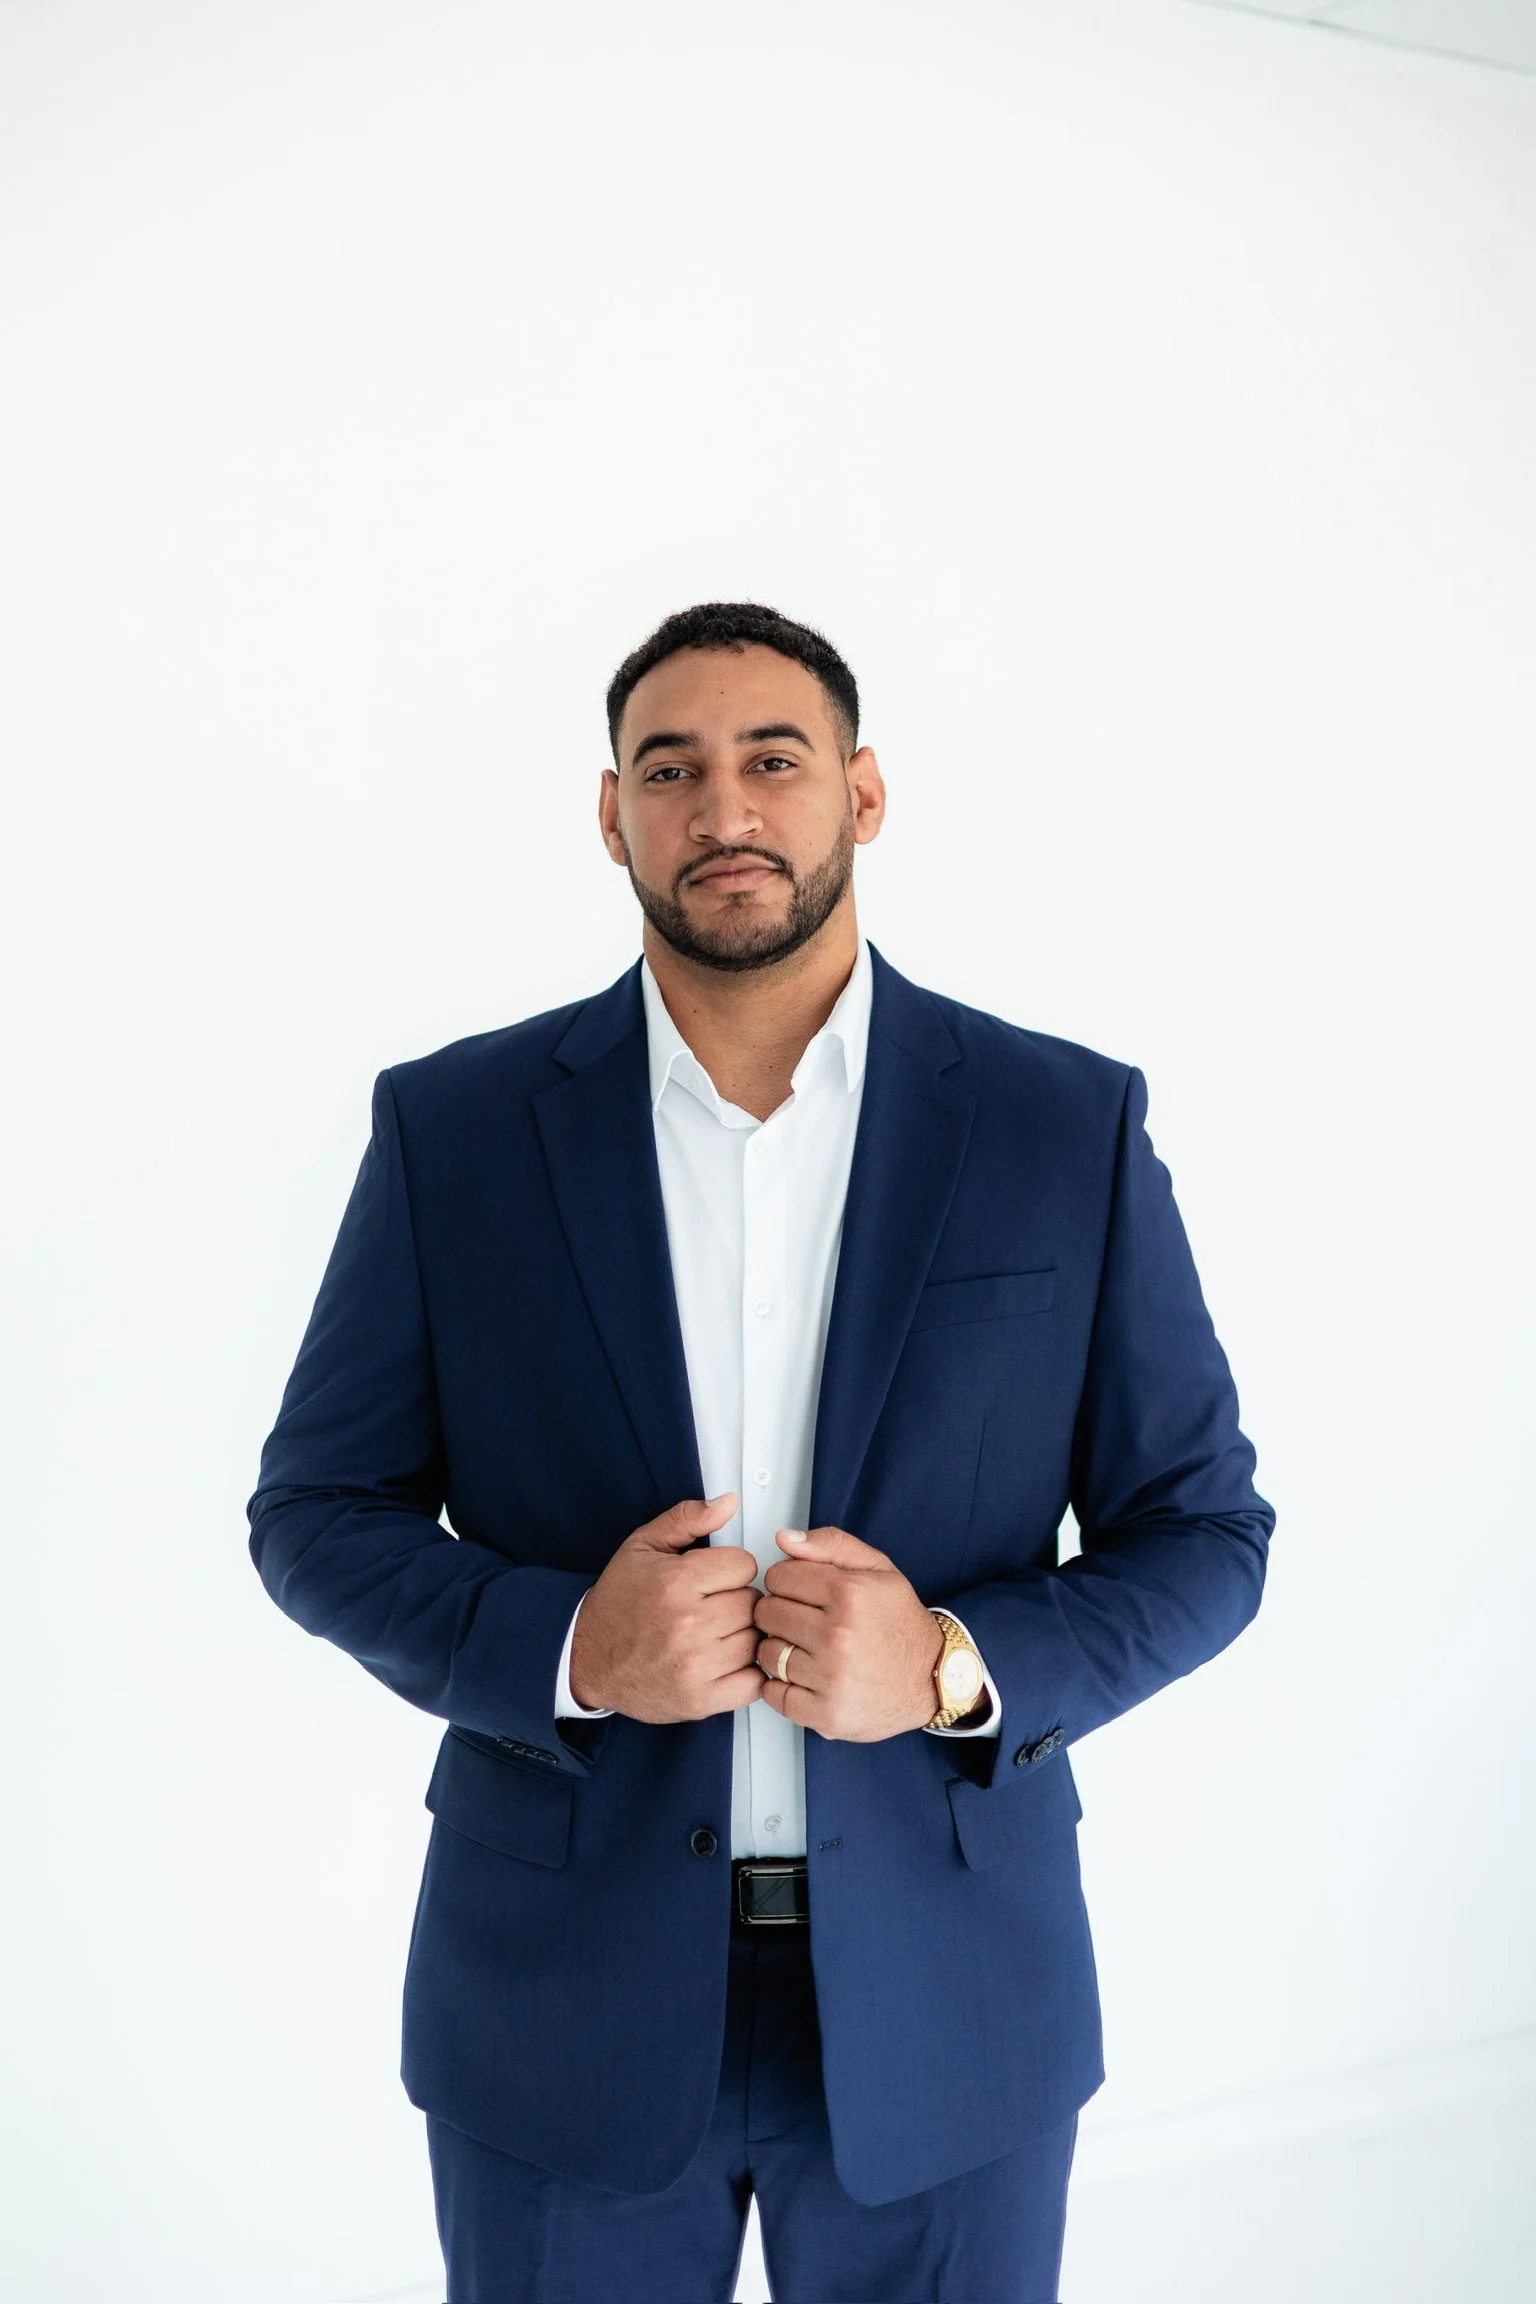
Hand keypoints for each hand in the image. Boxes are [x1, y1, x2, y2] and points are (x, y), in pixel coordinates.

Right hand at [569, 1494, 764, 1721]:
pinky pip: (754, 1682)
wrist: (585, 1659)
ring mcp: (696, 1665)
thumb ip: (687, 1519)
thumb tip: (729, 1503)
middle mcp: (687, 1624)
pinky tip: (725, 1661)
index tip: (717, 1578)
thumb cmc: (616, 1604)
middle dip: (739, 1601)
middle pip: (753, 1603)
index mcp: (676, 1582)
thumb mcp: (643, 1547)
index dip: (732, 1568)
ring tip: (718, 1634)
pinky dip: (747, 1673)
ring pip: (756, 1640)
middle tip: (715, 1606)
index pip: (745, 1565)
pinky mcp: (700, 1699)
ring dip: (744, 1636)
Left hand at [752, 1526, 945, 1741]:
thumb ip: (830, 1545)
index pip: (777, 1577)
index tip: (800, 1592)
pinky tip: (803, 1676)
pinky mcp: (826, 1714)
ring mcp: (831, 1678)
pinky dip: (780, 1686)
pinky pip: (773, 1694)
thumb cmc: (901, 1623)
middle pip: (766, 1614)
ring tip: (805, 1649)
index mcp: (849, 1594)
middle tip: (803, 1621)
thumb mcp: (878, 1569)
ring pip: (767, 1653)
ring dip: (779, 1650)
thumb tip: (784, 1538)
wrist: (932, 1679)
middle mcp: (839, 1635)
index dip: (785, 1582)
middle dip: (779, 1614)